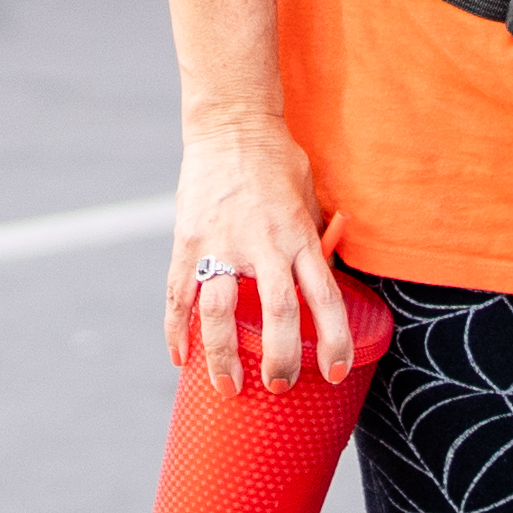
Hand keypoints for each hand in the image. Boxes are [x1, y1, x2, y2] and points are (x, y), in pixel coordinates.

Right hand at [164, 114, 346, 393]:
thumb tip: (328, 275)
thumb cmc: (278, 162)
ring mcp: (221, 243)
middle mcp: (264, 243)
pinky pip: (179, 294)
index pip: (325, 297)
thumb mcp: (310, 197)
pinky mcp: (188, 240)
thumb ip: (316, 238)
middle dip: (280, 358)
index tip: (335, 372)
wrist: (231, 125)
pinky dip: (177, 330)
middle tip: (280, 387)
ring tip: (228, 387)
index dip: (333, 339)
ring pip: (220, 312)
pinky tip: (180, 358)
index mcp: (299, 234)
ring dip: (223, 356)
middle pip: (277, 312)